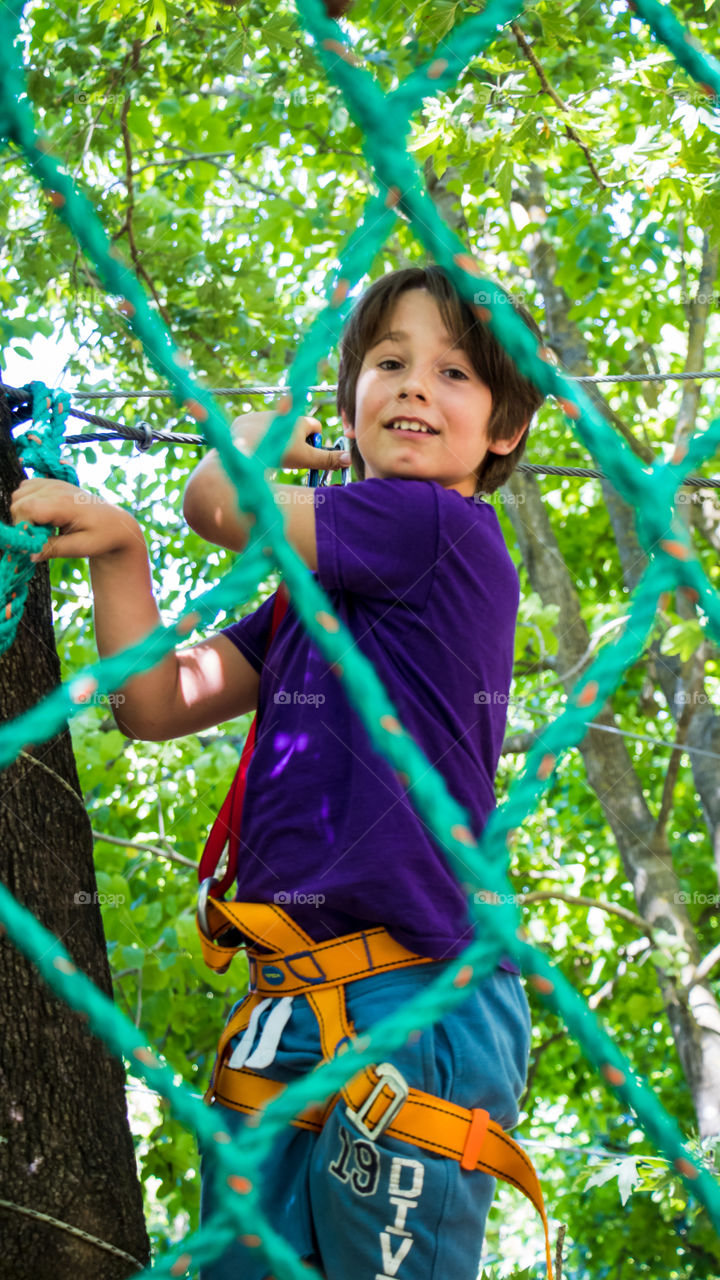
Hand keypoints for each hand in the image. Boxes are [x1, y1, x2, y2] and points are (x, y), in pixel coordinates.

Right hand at [10, 478, 142, 562]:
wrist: (115, 523)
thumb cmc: (101, 536)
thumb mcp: (81, 548)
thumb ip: (54, 549)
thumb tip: (30, 554)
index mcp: (64, 503)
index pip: (26, 508)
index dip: (24, 527)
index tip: (37, 540)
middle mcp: (56, 488)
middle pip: (18, 502)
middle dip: (23, 522)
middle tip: (43, 535)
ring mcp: (53, 483)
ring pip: (19, 495)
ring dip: (24, 512)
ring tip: (46, 526)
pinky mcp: (51, 483)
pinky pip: (25, 489)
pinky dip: (28, 502)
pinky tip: (44, 514)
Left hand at [231, 410, 350, 473]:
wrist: (241, 448)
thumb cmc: (276, 453)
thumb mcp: (305, 459)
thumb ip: (327, 459)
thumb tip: (349, 459)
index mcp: (298, 420)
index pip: (316, 427)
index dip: (314, 442)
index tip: (307, 453)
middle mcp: (280, 412)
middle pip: (295, 428)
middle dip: (295, 443)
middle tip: (288, 459)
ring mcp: (261, 414)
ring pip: (275, 428)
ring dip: (276, 440)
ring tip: (268, 455)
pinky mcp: (244, 419)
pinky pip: (254, 428)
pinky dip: (256, 438)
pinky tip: (251, 449)